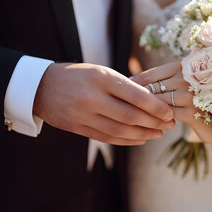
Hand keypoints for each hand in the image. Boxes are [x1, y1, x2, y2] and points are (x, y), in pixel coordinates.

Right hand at [33, 63, 174, 144]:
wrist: (41, 87)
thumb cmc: (77, 75)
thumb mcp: (100, 71)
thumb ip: (123, 86)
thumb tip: (151, 101)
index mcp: (101, 78)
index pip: (136, 95)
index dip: (156, 107)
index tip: (169, 113)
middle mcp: (92, 97)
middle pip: (131, 116)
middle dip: (154, 123)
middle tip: (169, 125)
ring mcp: (83, 115)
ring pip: (120, 130)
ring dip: (143, 134)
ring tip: (158, 134)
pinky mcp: (78, 128)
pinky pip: (107, 138)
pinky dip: (126, 140)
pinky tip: (140, 139)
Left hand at [131, 61, 211, 147]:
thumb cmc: (208, 102)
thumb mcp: (192, 86)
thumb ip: (173, 80)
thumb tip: (143, 82)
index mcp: (187, 66)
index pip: (154, 73)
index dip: (136, 80)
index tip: (123, 86)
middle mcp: (189, 77)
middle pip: (153, 87)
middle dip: (135, 95)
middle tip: (119, 100)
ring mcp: (192, 94)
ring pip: (158, 101)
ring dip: (142, 108)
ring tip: (129, 113)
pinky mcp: (195, 112)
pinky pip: (167, 115)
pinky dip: (156, 119)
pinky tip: (149, 123)